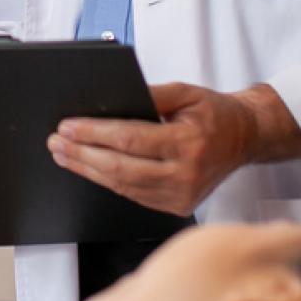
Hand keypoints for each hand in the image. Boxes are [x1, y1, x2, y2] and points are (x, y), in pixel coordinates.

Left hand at [46, 82, 300, 215]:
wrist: (245, 139)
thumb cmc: (215, 113)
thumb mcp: (187, 93)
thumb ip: (151, 94)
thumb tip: (111, 99)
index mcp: (188, 143)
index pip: (130, 140)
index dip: (94, 134)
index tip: (67, 127)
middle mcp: (185, 175)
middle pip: (120, 168)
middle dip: (82, 155)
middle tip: (56, 142)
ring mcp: (180, 196)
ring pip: (122, 186)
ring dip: (88, 170)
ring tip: (63, 155)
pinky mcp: (176, 207)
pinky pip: (133, 195)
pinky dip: (107, 181)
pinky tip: (89, 168)